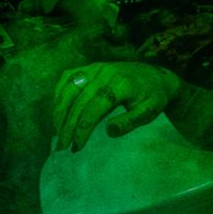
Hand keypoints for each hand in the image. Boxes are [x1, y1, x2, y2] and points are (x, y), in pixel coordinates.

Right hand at [53, 62, 181, 151]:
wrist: (156, 77)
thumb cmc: (152, 98)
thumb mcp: (149, 112)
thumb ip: (130, 122)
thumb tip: (109, 132)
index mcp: (121, 84)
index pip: (95, 109)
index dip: (82, 129)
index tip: (77, 147)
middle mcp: (105, 73)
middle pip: (79, 101)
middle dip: (68, 126)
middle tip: (62, 146)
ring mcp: (96, 68)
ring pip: (69, 89)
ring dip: (59, 112)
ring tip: (57, 133)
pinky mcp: (90, 67)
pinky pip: (68, 78)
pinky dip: (59, 94)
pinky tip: (57, 112)